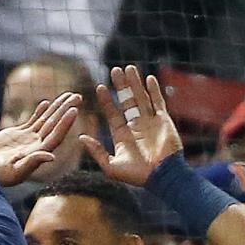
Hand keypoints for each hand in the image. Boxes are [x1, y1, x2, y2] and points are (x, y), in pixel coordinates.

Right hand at [0, 92, 81, 186]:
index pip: (56, 136)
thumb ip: (33, 162)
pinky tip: (46, 102)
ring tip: (70, 94)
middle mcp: (37, 146)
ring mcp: (28, 139)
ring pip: (46, 120)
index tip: (74, 110)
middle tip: (78, 96)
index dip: (65, 123)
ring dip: (57, 107)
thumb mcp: (15, 171)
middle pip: (55, 125)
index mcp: (38, 154)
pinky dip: (40, 111)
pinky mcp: (18, 135)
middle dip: (66, 110)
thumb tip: (52, 157)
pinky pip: (32, 121)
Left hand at [80, 64, 182, 185]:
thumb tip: (80, 138)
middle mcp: (136, 127)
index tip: (99, 87)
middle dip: (121, 86)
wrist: (161, 176)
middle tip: (114, 70)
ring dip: (135, 83)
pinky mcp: (164, 121)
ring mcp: (150, 123)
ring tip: (128, 68)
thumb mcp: (110, 165)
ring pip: (141, 98)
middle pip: (127, 101)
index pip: (113, 114)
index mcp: (123, 136)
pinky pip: (158, 102)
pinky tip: (148, 77)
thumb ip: (96, 151)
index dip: (107, 101)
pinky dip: (154, 90)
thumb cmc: (136, 175)